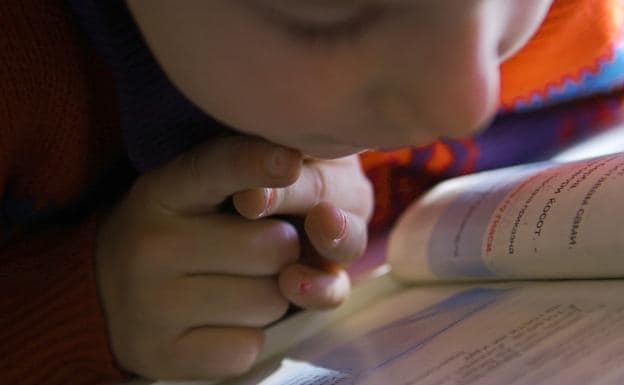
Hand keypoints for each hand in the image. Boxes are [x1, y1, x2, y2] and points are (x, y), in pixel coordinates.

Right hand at [95, 136, 372, 379]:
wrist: (103, 297)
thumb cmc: (174, 235)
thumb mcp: (191, 193)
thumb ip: (243, 178)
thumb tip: (305, 184)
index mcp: (163, 191)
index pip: (216, 169)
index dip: (256, 163)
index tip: (290, 161)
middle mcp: (150, 245)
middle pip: (274, 247)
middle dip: (283, 250)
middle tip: (255, 252)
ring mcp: (151, 305)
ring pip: (270, 301)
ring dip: (270, 297)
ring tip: (234, 286)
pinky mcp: (162, 356)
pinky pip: (248, 347)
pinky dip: (247, 337)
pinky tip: (217, 322)